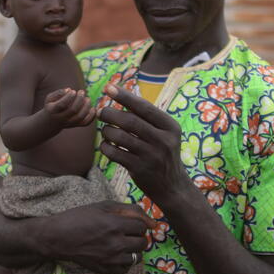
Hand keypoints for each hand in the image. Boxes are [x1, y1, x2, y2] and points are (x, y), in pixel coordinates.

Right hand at [35, 201, 153, 273]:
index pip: (143, 227)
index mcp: (115, 225)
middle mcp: (115, 243)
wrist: (57, 237)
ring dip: (133, 249)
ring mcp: (111, 259)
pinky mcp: (105, 269)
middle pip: (143, 243)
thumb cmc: (80, 217)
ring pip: (137, 257)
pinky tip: (115, 254)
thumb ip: (130, 210)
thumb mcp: (104, 206)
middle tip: (126, 233)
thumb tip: (153, 223)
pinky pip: (126, 269)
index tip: (128, 223)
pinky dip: (124, 262)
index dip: (138, 223)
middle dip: (138, 237)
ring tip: (121, 243)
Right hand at [44, 88, 96, 127]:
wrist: (51, 123)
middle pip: (73, 110)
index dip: (69, 97)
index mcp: (53, 110)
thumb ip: (58, 93)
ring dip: (86, 107)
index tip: (73, 91)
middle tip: (81, 91)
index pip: (62, 105)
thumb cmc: (51, 106)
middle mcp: (61, 118)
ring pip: (80, 117)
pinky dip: (91, 116)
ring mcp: (69, 123)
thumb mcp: (49, 98)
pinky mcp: (75, 125)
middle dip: (79, 99)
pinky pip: (85, 123)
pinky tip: (93, 108)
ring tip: (87, 99)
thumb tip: (69, 89)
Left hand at [98, 86, 188, 206]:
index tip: (108, 87)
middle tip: (100, 112)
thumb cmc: (162, 153)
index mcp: (170, 127)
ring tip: (105, 131)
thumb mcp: (164, 134)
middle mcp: (163, 140)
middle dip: (110, 114)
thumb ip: (147, 118)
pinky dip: (105, 147)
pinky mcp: (139, 169)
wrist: (172, 186)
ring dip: (106, 131)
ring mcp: (151, 156)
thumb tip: (120, 95)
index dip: (124, 96)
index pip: (144, 107)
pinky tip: (106, 145)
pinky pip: (114, 153)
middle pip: (129, 121)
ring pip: (119, 137)